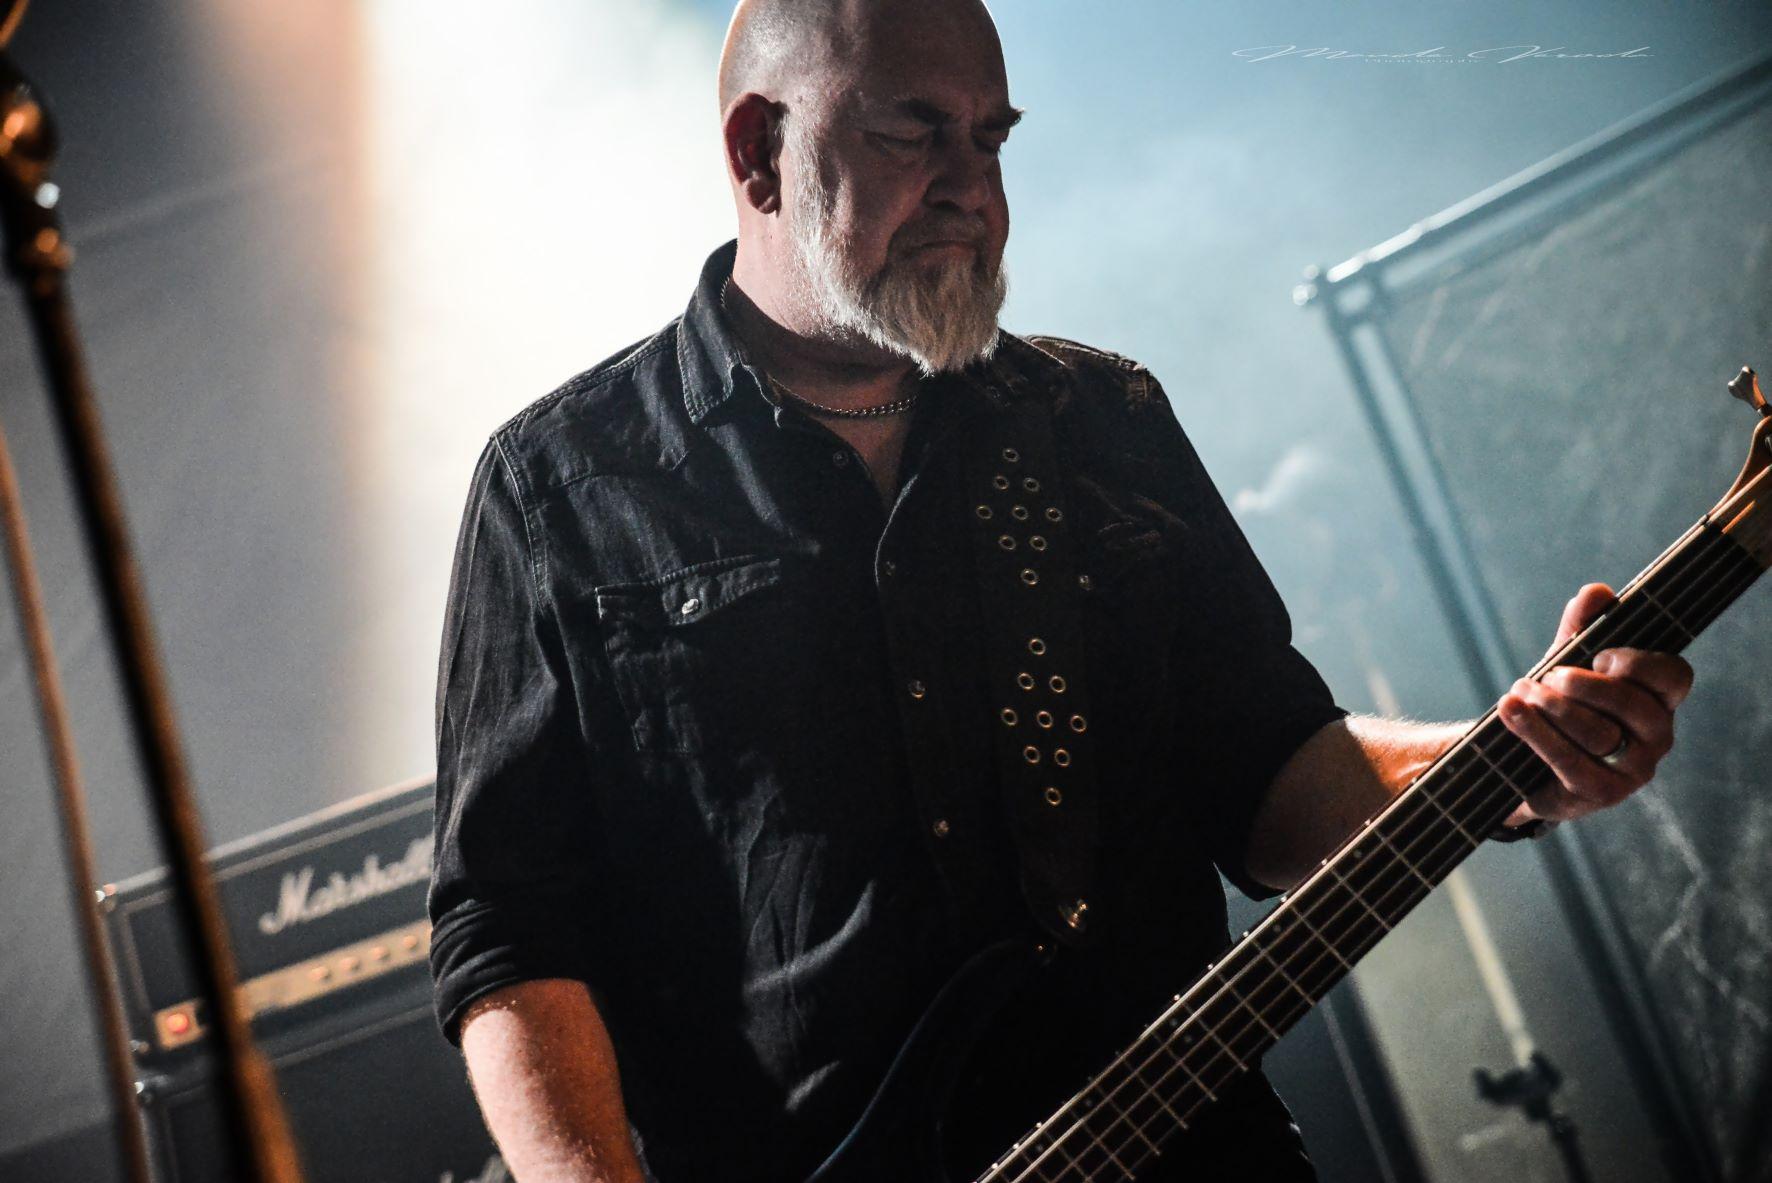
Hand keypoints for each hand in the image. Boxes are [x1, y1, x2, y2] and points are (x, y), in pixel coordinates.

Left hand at [1496, 583, 1693, 825]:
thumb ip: (1581, 629)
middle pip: (1634, 705)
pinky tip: (1510, 710)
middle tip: (1548, 675)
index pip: (1674, 676)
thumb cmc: (1559, 704)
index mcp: (1658, 700)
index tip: (1599, 655)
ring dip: (1554, 708)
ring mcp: (1633, 770)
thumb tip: (1596, 592)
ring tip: (1520, 691)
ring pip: (1600, 734)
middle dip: (1585, 685)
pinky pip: (1572, 763)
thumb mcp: (1568, 662)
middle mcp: (1657, 737)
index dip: (1639, 662)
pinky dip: (1537, 734)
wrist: (1522, 760)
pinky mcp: (1600, 793)